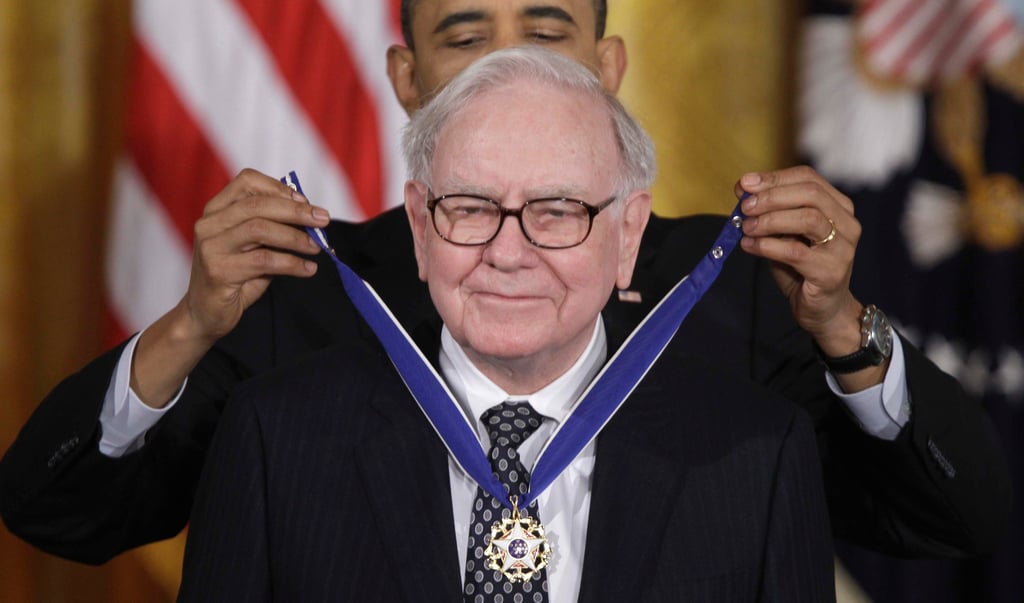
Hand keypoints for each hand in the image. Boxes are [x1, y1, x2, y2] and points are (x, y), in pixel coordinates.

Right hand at [183, 168, 330, 341]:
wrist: (205, 314)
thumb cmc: (235, 276)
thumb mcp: (254, 246)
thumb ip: (273, 227)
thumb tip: (311, 217)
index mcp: (217, 210)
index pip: (247, 181)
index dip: (279, 188)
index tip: (305, 201)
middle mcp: (209, 223)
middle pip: (257, 205)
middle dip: (296, 211)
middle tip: (323, 220)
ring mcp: (211, 247)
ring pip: (260, 229)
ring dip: (295, 237)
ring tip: (316, 248)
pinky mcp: (219, 271)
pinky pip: (264, 261)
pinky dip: (292, 264)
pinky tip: (307, 269)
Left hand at [735, 166, 865, 359]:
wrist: (822, 310)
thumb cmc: (801, 267)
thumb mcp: (783, 233)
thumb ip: (768, 212)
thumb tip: (742, 189)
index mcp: (838, 206)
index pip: (808, 178)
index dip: (774, 178)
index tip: (744, 184)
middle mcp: (847, 223)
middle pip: (810, 194)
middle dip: (772, 197)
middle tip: (744, 207)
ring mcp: (843, 247)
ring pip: (808, 219)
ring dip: (770, 220)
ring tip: (746, 228)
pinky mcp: (831, 272)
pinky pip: (795, 252)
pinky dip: (767, 246)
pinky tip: (749, 246)